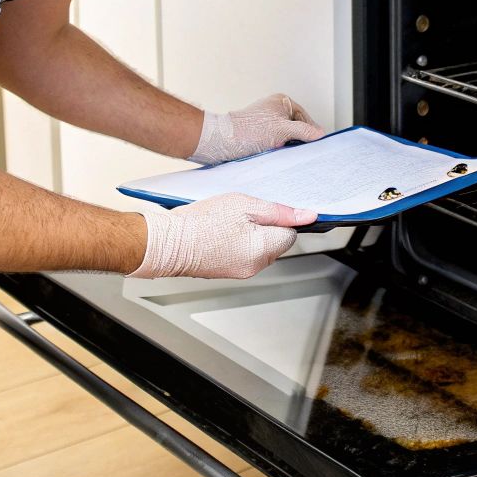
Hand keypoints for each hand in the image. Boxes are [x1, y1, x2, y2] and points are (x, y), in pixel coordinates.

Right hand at [128, 194, 317, 278]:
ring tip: (228, 222)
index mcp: (264, 249)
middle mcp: (256, 266)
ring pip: (260, 248)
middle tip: (242, 213)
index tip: (265, 209)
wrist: (168, 243)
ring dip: (251, 234)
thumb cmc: (202, 222)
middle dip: (265, 226)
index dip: (281, 218)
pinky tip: (221, 232)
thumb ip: (279, 212)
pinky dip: (238, 243)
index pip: (291, 233)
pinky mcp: (228, 272)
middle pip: (276, 243)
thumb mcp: (245, 205)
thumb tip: (308, 216)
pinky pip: (244, 254)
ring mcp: (241, 271)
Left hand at [189, 93, 323, 164]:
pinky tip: (274, 154)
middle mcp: (275, 109)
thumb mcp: (282, 130)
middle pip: (297, 129)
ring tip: (281, 151)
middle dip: (297, 141)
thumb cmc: (248, 131)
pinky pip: (276, 142)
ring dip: (286, 147)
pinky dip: (278, 149)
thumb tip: (320, 134)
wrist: (222, 141)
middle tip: (296, 151)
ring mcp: (268, 122)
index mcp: (283, 101)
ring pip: (287, 137)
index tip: (314, 147)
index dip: (311, 134)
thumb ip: (304, 131)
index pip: (306, 119)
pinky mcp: (260, 134)